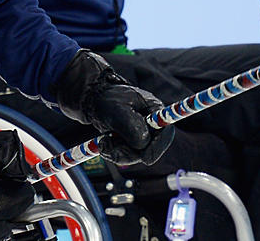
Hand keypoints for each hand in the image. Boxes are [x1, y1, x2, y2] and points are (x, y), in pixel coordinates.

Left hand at [52, 50, 173, 165]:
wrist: (93, 101)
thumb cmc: (107, 100)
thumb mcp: (117, 110)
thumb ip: (132, 126)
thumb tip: (142, 145)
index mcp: (154, 110)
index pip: (166, 132)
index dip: (158, 147)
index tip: (145, 159)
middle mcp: (152, 124)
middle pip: (151, 148)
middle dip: (130, 151)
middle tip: (109, 144)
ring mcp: (142, 134)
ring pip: (137, 155)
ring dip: (118, 152)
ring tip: (103, 142)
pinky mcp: (132, 142)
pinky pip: (127, 156)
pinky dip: (114, 153)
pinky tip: (104, 143)